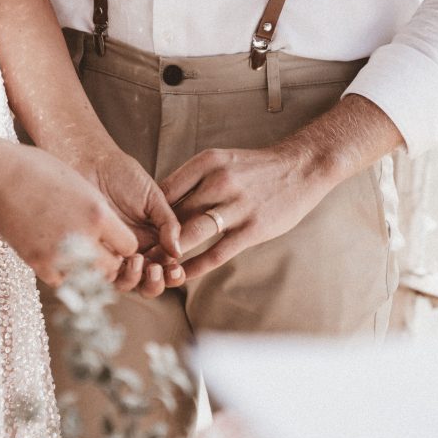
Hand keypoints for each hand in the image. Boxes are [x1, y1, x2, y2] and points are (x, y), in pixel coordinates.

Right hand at [0, 143, 137, 285]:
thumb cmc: (39, 171)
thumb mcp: (80, 186)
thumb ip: (98, 213)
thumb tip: (109, 233)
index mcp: (98, 214)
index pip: (129, 246)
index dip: (122, 244)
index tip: (112, 238)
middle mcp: (83, 238)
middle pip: (112, 268)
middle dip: (109, 261)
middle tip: (97, 250)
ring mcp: (60, 254)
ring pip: (89, 280)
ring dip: (88, 271)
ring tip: (78, 254)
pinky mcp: (38, 263)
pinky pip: (62, 281)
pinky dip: (63, 273)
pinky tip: (57, 257)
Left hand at [83, 147, 185, 296]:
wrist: (92, 164)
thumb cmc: (123, 176)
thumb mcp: (154, 198)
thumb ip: (169, 224)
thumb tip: (179, 253)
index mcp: (154, 240)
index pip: (167, 267)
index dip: (174, 274)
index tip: (175, 268)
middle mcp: (135, 251)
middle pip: (149, 282)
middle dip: (157, 283)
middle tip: (158, 270)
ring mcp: (113, 254)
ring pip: (128, 284)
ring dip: (137, 281)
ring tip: (140, 262)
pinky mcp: (91, 253)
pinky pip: (102, 275)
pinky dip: (114, 275)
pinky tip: (121, 260)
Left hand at [160, 96, 403, 279]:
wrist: (301, 167)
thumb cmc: (255, 169)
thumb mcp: (220, 162)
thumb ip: (193, 182)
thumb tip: (159, 206)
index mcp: (207, 162)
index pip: (165, 191)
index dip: (148, 214)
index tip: (137, 230)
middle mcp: (219, 181)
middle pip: (174, 215)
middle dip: (154, 238)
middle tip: (136, 256)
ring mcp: (237, 205)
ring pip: (191, 235)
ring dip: (170, 255)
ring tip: (155, 268)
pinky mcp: (253, 228)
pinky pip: (217, 252)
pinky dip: (196, 266)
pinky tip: (183, 276)